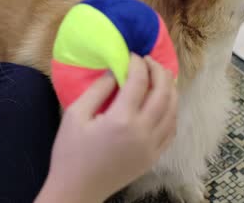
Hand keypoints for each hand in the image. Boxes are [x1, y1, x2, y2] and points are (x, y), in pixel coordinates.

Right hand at [35, 54, 178, 202]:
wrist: (77, 190)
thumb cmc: (70, 153)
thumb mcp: (75, 115)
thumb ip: (97, 90)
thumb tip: (115, 71)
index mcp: (121, 119)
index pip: (139, 81)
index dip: (137, 63)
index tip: (131, 54)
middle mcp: (143, 132)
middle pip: (163, 92)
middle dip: (158, 71)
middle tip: (149, 60)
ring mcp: (152, 146)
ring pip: (173, 110)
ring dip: (170, 89)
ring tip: (161, 77)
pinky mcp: (154, 157)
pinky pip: (172, 130)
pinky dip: (172, 111)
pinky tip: (164, 103)